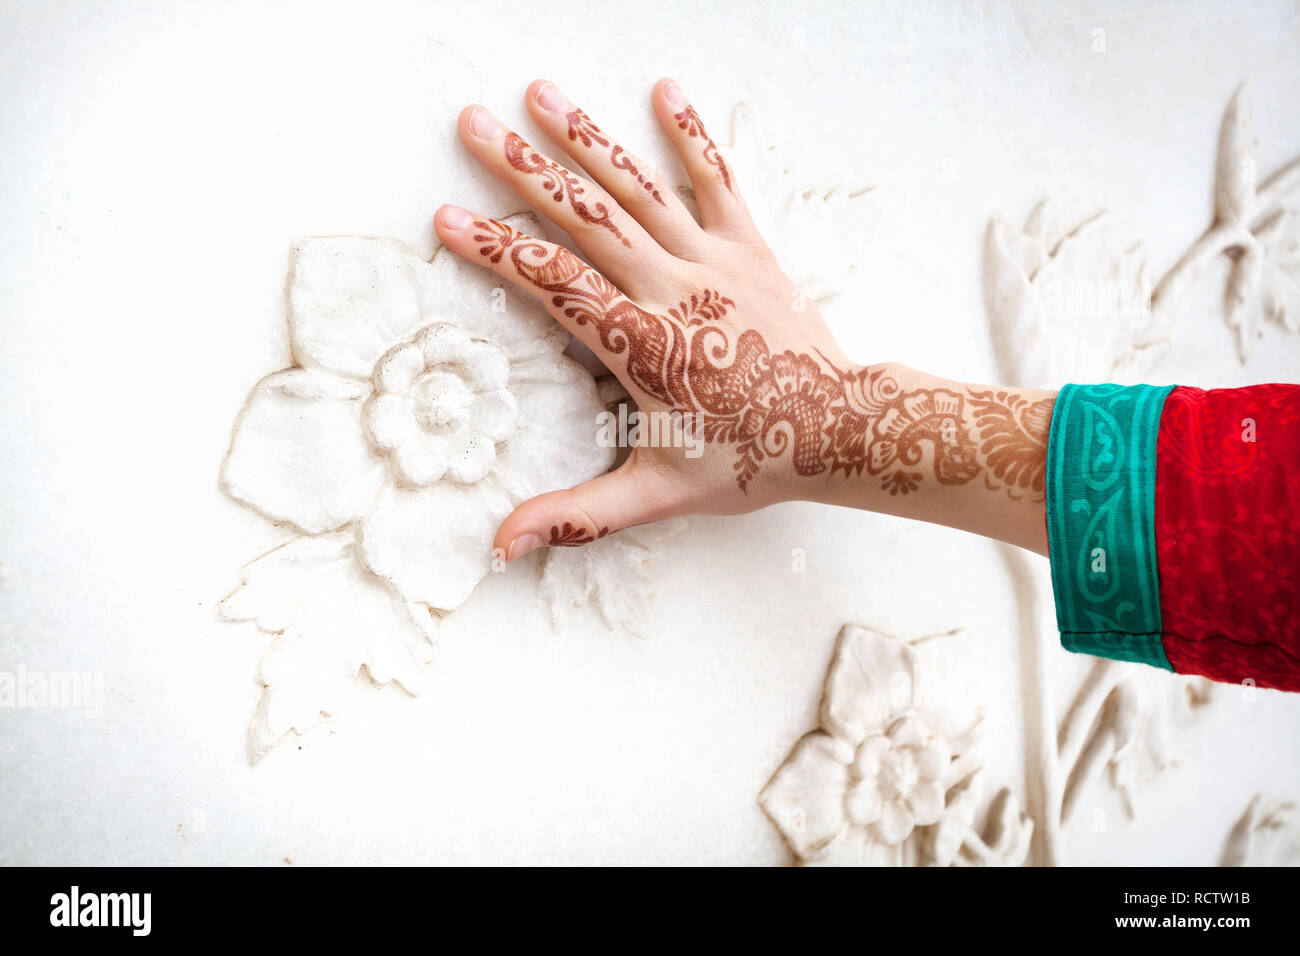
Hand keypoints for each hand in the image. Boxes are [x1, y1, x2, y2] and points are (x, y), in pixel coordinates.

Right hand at [434, 78, 1055, 560]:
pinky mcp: (750, 247)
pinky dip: (690, 135)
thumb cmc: (752, 459)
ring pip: (638, 187)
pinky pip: (717, 180)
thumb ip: (578, 515)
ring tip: (541, 93)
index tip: (447, 218)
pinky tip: (664, 90)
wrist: (840, 429)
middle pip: (583, 216)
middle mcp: (671, 286)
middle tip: (472, 124)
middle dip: (522, 168)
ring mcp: (713, 259)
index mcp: (641, 341)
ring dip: (586, 138)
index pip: (552, 283)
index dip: (495, 249)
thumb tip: (504, 546)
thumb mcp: (657, 493)